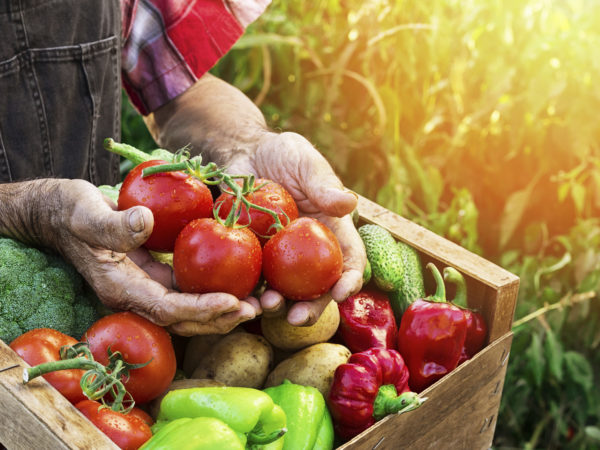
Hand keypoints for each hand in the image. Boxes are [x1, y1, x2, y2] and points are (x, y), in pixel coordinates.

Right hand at [27, 179, 259, 334]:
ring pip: (189, 309)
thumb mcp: (86, 212)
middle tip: (257, 309)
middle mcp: (135, 295)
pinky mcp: (154, 276)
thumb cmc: (70, 210)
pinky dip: (213, 290)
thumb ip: (112, 223)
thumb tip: (145, 224)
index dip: (200, 309)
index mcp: (120, 287)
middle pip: (183, 320)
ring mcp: (145, 287)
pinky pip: (187, 290)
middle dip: (220, 318)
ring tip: (257, 303)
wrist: (59, 214)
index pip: (167, 309)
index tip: (233, 302)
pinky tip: (238, 281)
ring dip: (222, 310)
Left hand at [227, 131, 366, 325]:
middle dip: (312, 308)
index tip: (340, 292)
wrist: (244, 154)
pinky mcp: (252, 257)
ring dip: (277, 306)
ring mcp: (280, 258)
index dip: (349, 280)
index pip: (349, 261)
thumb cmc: (283, 154)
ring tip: (266, 307)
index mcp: (332, 231)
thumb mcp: (305, 162)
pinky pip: (252, 280)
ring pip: (284, 292)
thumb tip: (348, 203)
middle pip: (318, 288)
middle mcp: (309, 252)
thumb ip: (323, 184)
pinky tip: (239, 298)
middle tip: (298, 318)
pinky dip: (248, 293)